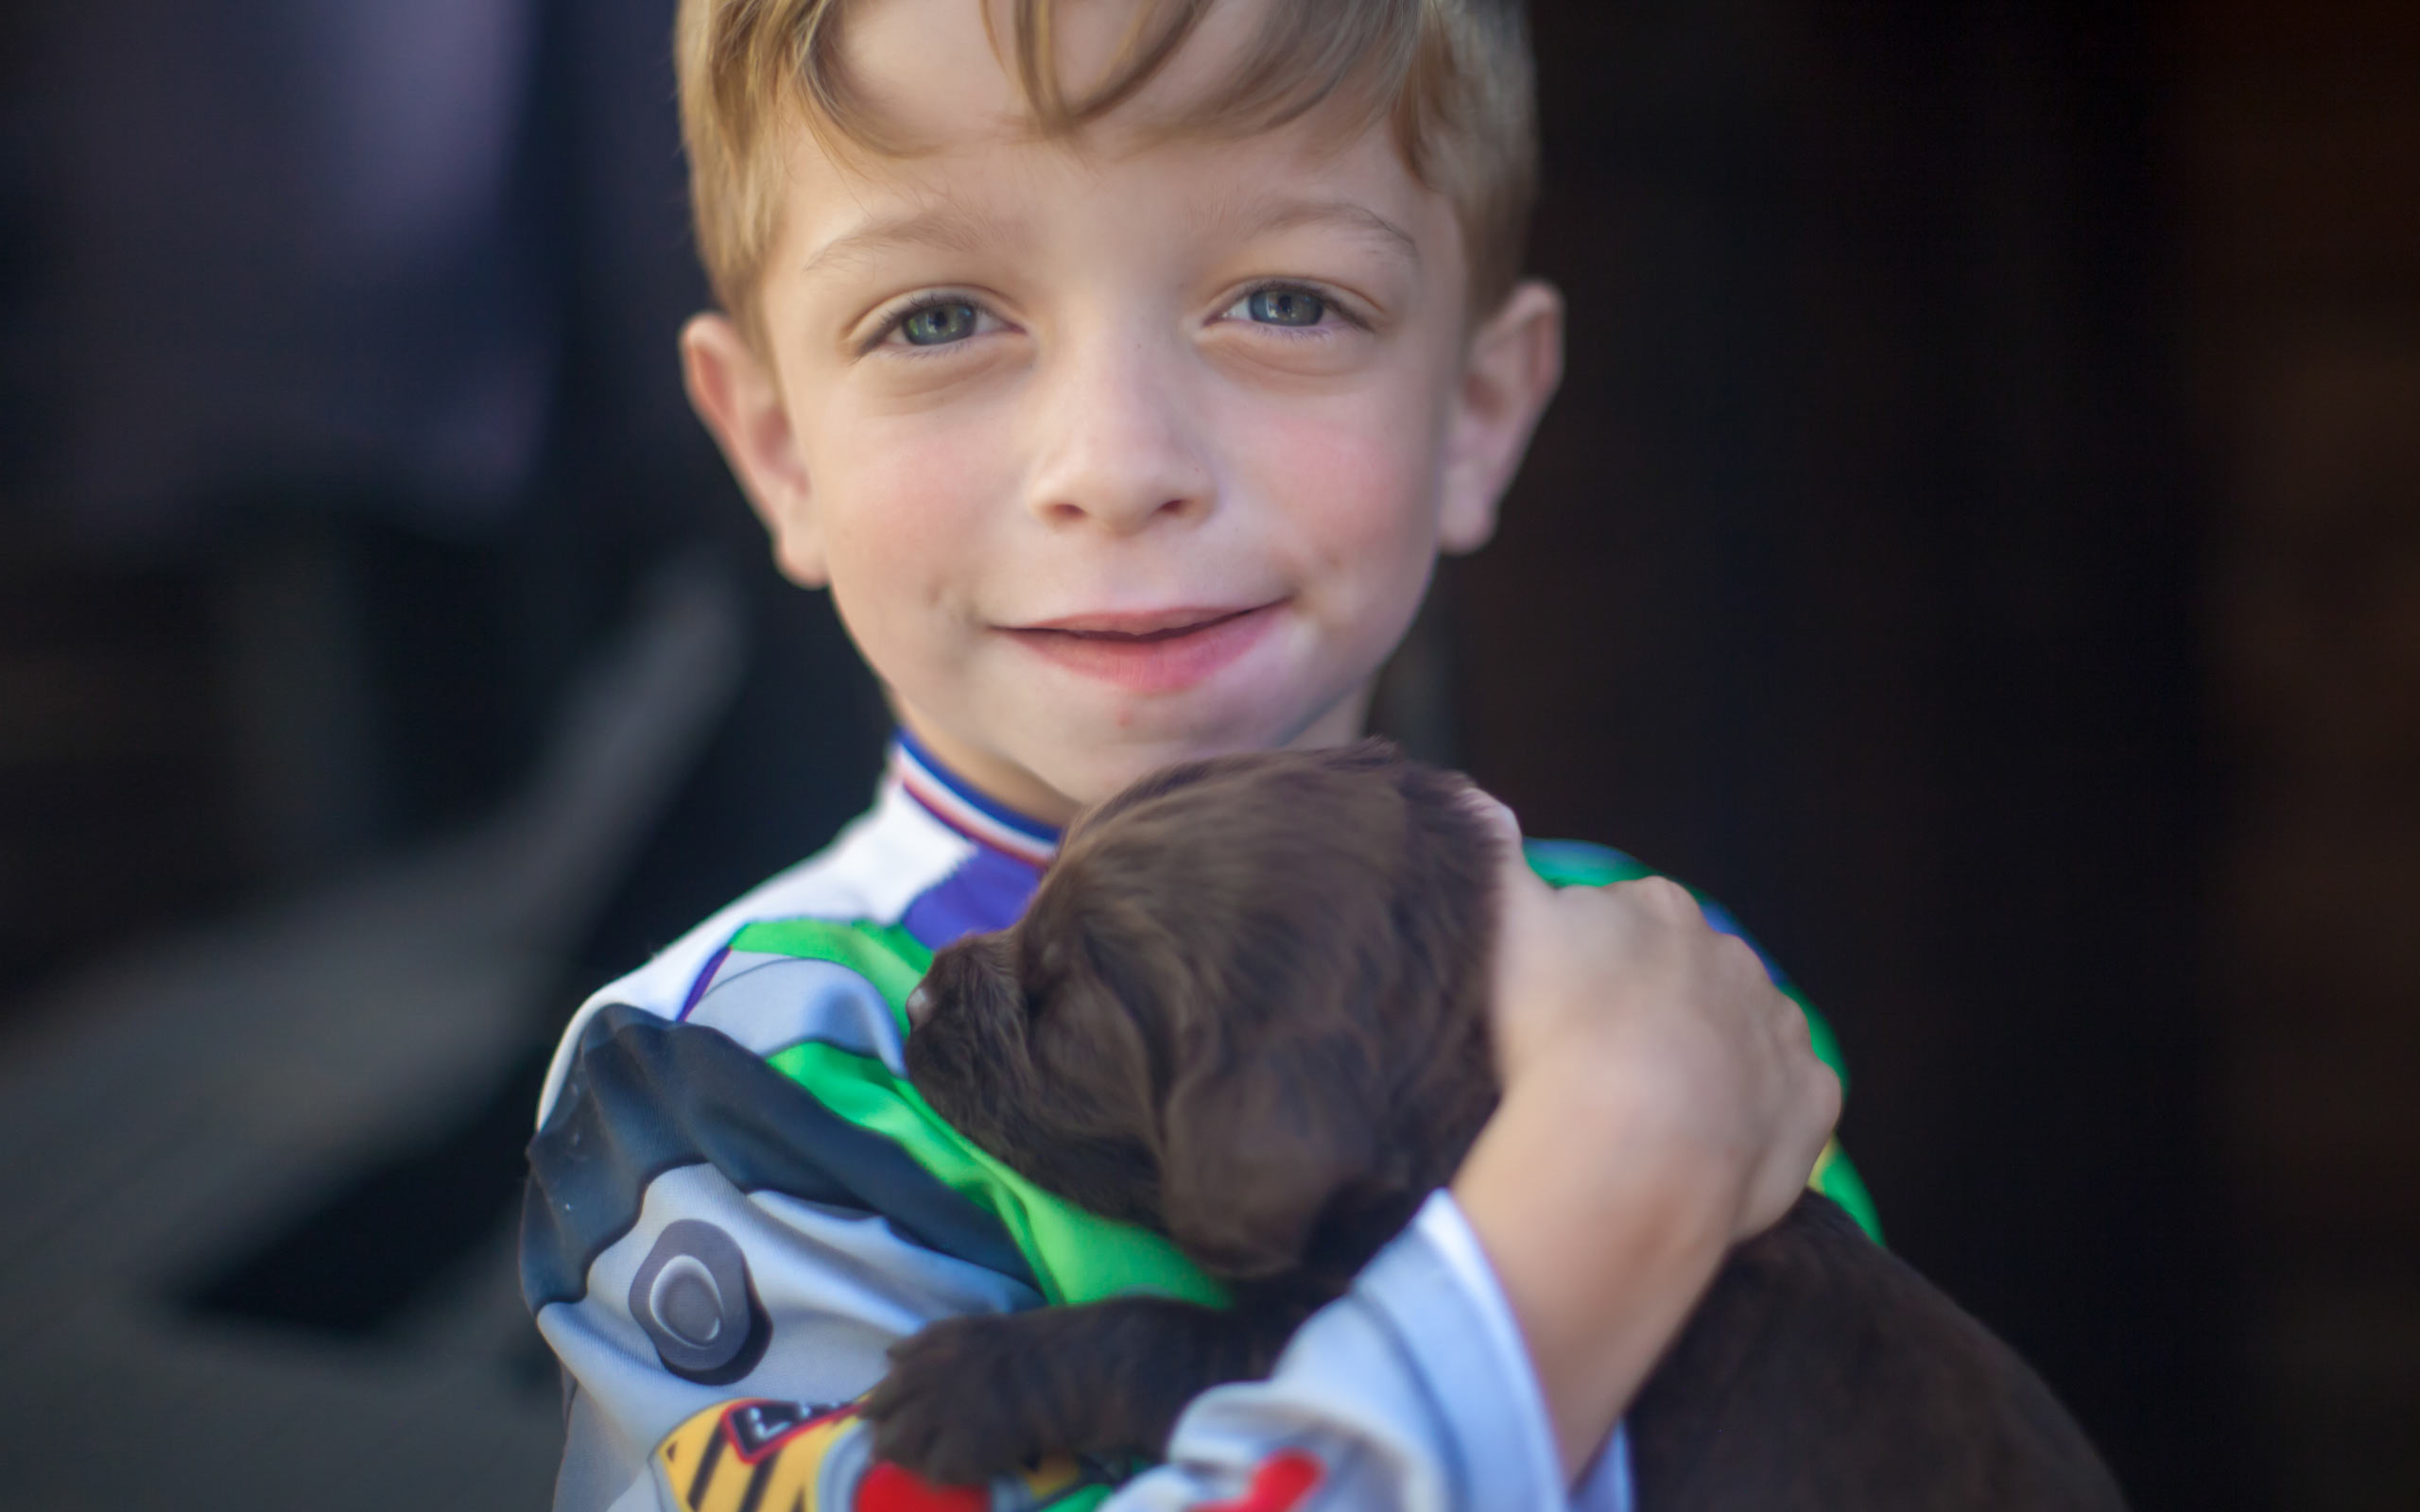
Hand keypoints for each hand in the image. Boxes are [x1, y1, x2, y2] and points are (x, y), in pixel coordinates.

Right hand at [1478, 801, 1838, 1241]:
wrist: (1632, 1144)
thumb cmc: (1556, 1028)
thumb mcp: (1503, 923)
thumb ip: (1492, 855)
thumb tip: (1480, 801)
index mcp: (1659, 906)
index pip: (1624, 917)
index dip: (1589, 963)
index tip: (1560, 1005)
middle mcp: (1732, 953)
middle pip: (1688, 974)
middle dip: (1657, 1006)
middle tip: (1602, 1060)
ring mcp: (1778, 1025)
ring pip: (1743, 1032)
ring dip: (1712, 1059)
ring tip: (1653, 1109)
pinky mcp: (1810, 1097)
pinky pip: (1785, 1099)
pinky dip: (1755, 1116)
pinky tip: (1707, 1142)